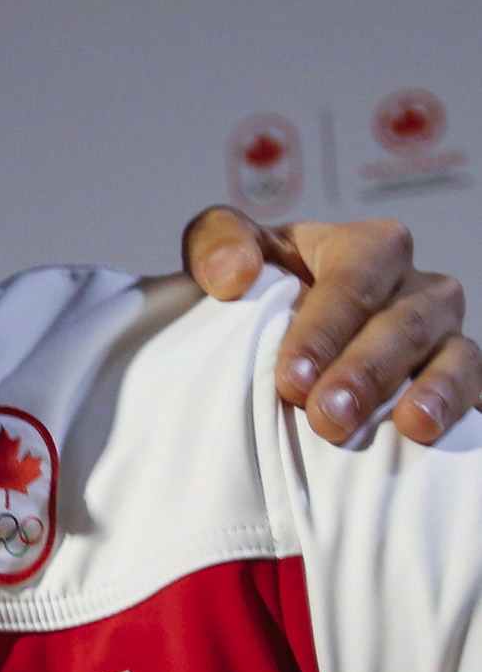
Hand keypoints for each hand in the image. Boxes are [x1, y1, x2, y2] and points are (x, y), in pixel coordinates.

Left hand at [183, 208, 478, 443]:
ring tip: (398, 426)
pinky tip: (426, 429)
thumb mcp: (223, 250)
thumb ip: (216, 242)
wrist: (278, 331)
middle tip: (328, 416)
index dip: (323, 330)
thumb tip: (235, 273)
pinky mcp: (459, 372)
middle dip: (364, 372)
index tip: (292, 378)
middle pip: (401, 323)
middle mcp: (414, 284)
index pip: (352, 281)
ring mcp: (443, 329)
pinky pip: (471, 385)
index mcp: (364, 247)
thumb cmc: (256, 286)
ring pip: (447, 353)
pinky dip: (453, 405)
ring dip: (420, 391)